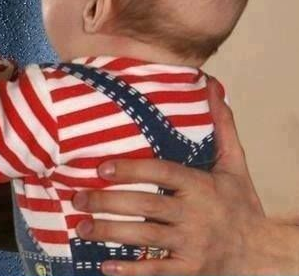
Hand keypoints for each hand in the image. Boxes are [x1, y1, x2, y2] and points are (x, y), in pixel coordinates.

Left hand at [72, 78, 272, 274]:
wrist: (263, 252)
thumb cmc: (241, 204)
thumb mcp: (235, 165)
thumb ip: (221, 127)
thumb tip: (211, 86)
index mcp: (202, 186)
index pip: (162, 173)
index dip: (131, 169)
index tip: (101, 167)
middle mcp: (195, 215)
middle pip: (146, 206)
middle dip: (108, 202)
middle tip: (78, 198)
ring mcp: (192, 245)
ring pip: (145, 238)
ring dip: (110, 233)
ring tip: (81, 227)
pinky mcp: (189, 270)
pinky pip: (156, 271)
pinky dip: (130, 271)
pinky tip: (105, 266)